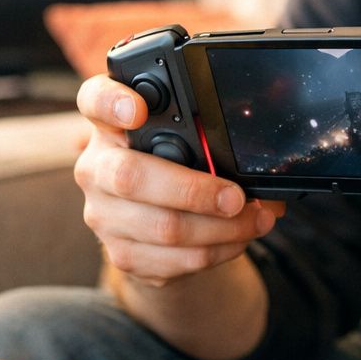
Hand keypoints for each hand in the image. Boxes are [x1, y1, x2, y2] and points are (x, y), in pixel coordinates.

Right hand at [74, 74, 285, 286]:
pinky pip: (173, 260)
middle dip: (194, 191)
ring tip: (257, 220)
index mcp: (110, 124)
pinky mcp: (119, 253)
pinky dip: (216, 251)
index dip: (113, 102)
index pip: (95, 100)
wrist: (149, 224)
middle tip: (236, 197)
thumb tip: (265, 157)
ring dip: (222, 229)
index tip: (139, 110)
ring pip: (163, 228)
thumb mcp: (184, 139)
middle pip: (132, 177)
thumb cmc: (174, 166)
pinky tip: (237, 239)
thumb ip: (208, 135)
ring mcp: (102, 214)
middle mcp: (96, 167)